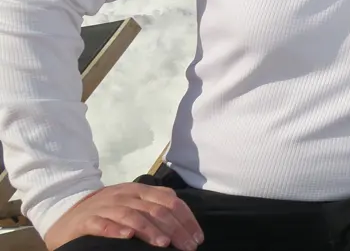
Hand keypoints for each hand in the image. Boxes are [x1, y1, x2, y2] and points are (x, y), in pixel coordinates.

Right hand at [43, 183, 202, 250]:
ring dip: (149, 229)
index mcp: (140, 190)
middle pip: (155, 209)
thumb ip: (156, 209)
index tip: (197, 238)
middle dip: (175, 229)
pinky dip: (115, 230)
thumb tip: (185, 227)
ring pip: (132, 215)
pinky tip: (127, 237)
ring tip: (163, 243)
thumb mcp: (135, 205)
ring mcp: (105, 206)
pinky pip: (102, 224)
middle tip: (187, 247)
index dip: (186, 219)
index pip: (170, 200)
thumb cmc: (108, 213)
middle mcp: (125, 195)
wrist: (66, 215)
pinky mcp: (86, 220)